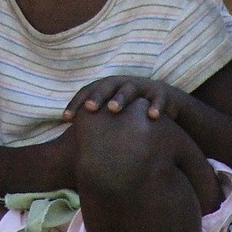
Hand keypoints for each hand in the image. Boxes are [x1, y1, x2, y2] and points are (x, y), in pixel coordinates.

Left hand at [64, 76, 184, 121]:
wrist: (165, 103)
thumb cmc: (132, 113)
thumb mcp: (113, 116)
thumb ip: (95, 125)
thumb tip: (70, 146)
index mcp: (107, 88)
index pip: (87, 91)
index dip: (76, 103)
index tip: (65, 118)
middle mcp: (123, 84)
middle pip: (107, 86)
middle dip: (97, 96)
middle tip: (89, 108)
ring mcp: (142, 87)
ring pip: (129, 89)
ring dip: (120, 98)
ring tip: (113, 109)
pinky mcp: (161, 93)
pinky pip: (159, 98)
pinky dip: (156, 106)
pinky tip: (152, 116)